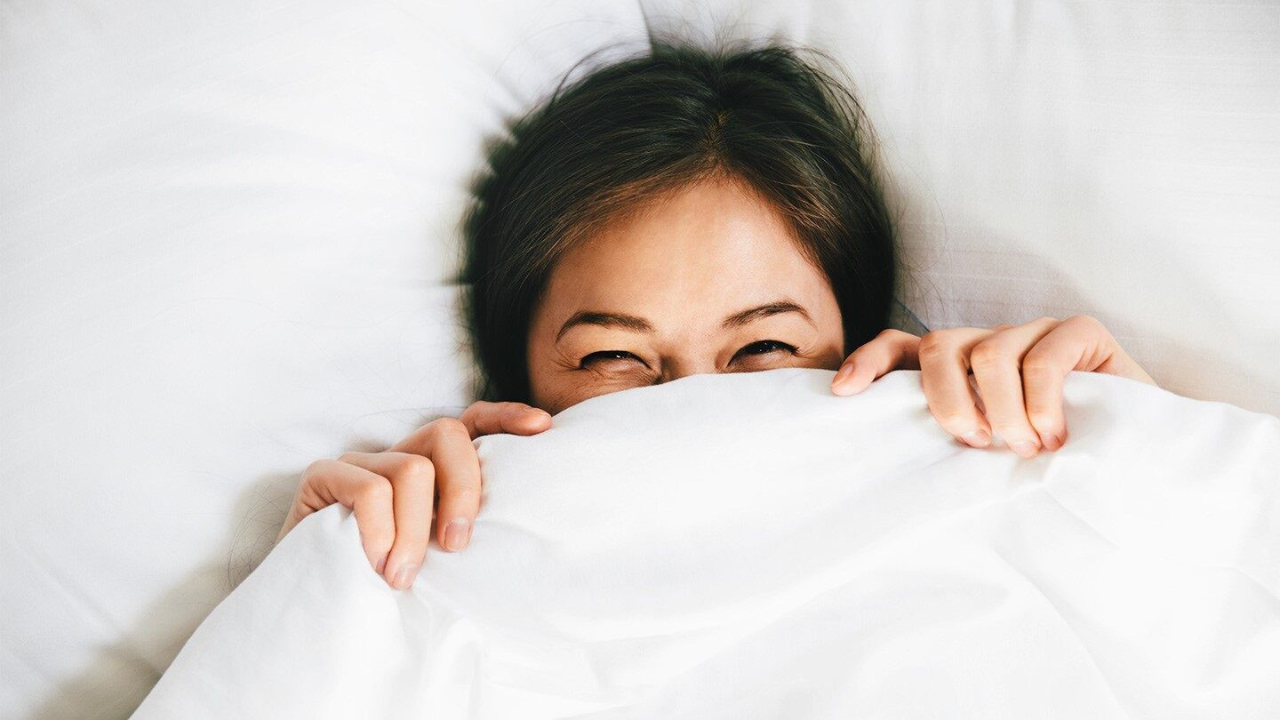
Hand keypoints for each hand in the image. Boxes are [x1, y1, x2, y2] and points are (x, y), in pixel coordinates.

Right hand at [275, 402, 551, 588]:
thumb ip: (457, 531)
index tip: (541, 428)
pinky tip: (373, 565)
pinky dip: (379, 532)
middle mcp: (397, 454)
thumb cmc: (380, 586)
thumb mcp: (434, 558)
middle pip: (449, 436)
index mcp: (430, 467)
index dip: (506, 417)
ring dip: (413, 532)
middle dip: (463, 490)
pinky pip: (369, 490)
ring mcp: (359, 462)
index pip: (472, 422)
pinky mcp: (323, 476)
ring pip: (412, 470)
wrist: (310, 608)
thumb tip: (513, 532)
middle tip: (456, 547)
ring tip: (401, 577)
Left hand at [829, 315, 1155, 456]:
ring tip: (1024, 448)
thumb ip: (955, 443)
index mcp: (960, 368)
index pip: (901, 346)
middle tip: (974, 443)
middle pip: (939, 345)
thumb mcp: (992, 457)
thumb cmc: (1056, 463)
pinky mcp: (1081, 333)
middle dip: (945, 400)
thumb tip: (893, 469)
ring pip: (991, 352)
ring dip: (1001, 409)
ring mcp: (1035, 332)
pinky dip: (1042, 402)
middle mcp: (990, 342)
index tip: (842, 393)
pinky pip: (1044, 356)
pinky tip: (1055, 435)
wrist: (1141, 459)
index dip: (869, 362)